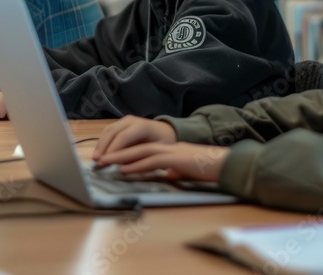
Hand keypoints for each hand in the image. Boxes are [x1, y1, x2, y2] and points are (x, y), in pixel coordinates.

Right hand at [92, 115, 176, 160]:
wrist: (164, 131)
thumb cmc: (163, 143)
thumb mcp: (158, 152)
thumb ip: (142, 158)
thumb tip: (124, 168)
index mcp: (143, 126)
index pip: (124, 136)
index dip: (113, 149)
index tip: (105, 161)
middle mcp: (132, 120)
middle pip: (113, 132)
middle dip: (103, 147)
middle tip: (97, 162)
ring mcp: (124, 120)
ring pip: (108, 130)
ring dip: (100, 145)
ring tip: (96, 160)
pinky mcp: (120, 124)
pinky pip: (108, 132)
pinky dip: (102, 143)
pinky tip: (100, 154)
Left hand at [94, 142, 229, 182]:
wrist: (225, 164)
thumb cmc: (207, 168)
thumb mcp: (185, 170)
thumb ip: (174, 170)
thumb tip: (168, 176)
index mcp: (166, 149)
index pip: (140, 149)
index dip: (122, 153)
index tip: (107, 159)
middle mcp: (165, 147)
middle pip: (135, 147)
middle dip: (115, 152)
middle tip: (98, 159)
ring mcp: (170, 152)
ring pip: (139, 152)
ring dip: (120, 157)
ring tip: (105, 162)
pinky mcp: (175, 160)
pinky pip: (151, 161)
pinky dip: (136, 166)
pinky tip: (125, 171)